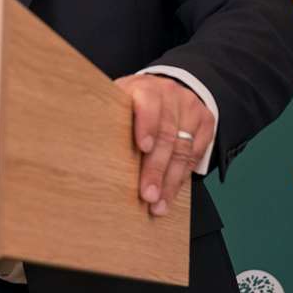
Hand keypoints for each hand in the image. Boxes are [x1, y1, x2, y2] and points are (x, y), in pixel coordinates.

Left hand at [114, 73, 214, 216]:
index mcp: (144, 87)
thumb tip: (87, 149)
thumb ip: (109, 119)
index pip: (148, 102)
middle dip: (156, 168)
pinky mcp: (205, 122)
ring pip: (182, 150)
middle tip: (147, 194)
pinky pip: (194, 156)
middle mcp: (170, 94)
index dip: (146, 125)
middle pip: (166, 134)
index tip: (143, 147)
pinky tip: (170, 195)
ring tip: (157, 205)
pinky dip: (181, 179)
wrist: (166, 90)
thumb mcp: (119, 102)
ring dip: (169, 182)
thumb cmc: (133, 103)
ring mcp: (190, 108)